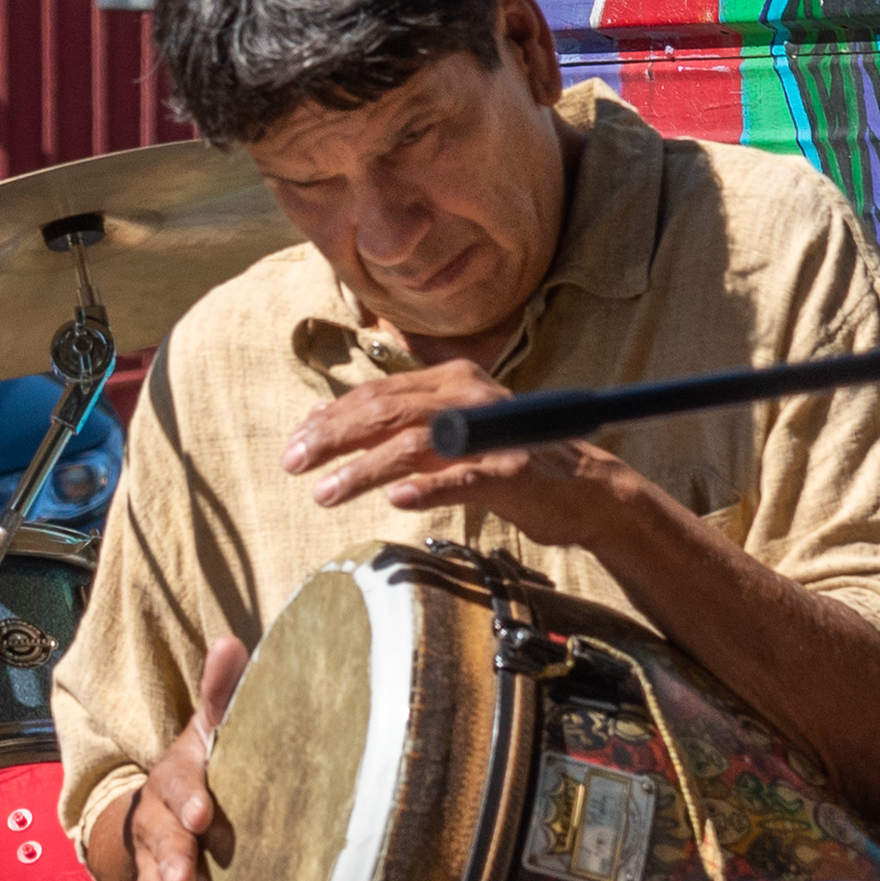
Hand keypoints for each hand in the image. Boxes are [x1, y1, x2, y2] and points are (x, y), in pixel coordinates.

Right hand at [123, 636, 249, 880]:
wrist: (147, 808)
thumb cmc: (196, 771)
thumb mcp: (207, 730)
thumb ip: (221, 691)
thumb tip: (231, 640)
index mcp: (176, 784)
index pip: (179, 785)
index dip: (189, 798)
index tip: (205, 814)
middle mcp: (159, 827)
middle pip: (160, 846)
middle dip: (170, 867)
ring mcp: (154, 869)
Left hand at [283, 358, 636, 548]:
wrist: (587, 488)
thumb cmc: (511, 460)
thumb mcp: (452, 431)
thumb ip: (399, 422)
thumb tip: (326, 418)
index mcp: (451, 381)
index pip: (376, 394)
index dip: (330, 418)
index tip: (294, 444)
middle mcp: (469, 397)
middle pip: (385, 412)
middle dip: (332, 438)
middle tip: (292, 464)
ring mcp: (492, 434)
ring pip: (413, 445)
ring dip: (362, 471)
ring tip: (325, 494)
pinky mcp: (512, 472)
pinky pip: (462, 477)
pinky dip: (426, 487)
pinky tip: (394, 500)